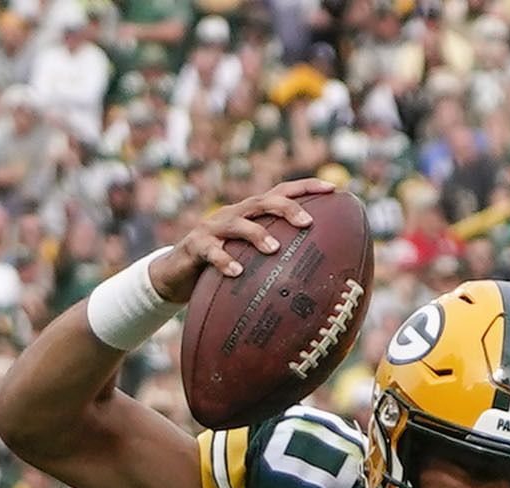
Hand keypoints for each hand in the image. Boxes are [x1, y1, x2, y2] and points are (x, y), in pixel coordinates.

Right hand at [151, 179, 336, 303]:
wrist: (175, 275)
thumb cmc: (221, 268)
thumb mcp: (249, 259)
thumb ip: (275, 260)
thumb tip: (316, 278)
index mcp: (251, 214)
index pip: (281, 192)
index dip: (306, 187)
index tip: (333, 189)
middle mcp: (234, 214)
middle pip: (263, 201)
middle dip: (287, 207)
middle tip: (307, 223)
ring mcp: (213, 228)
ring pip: (238, 223)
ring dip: (257, 234)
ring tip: (274, 248)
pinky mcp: (196, 246)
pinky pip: (211, 251)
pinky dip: (224, 260)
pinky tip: (237, 272)